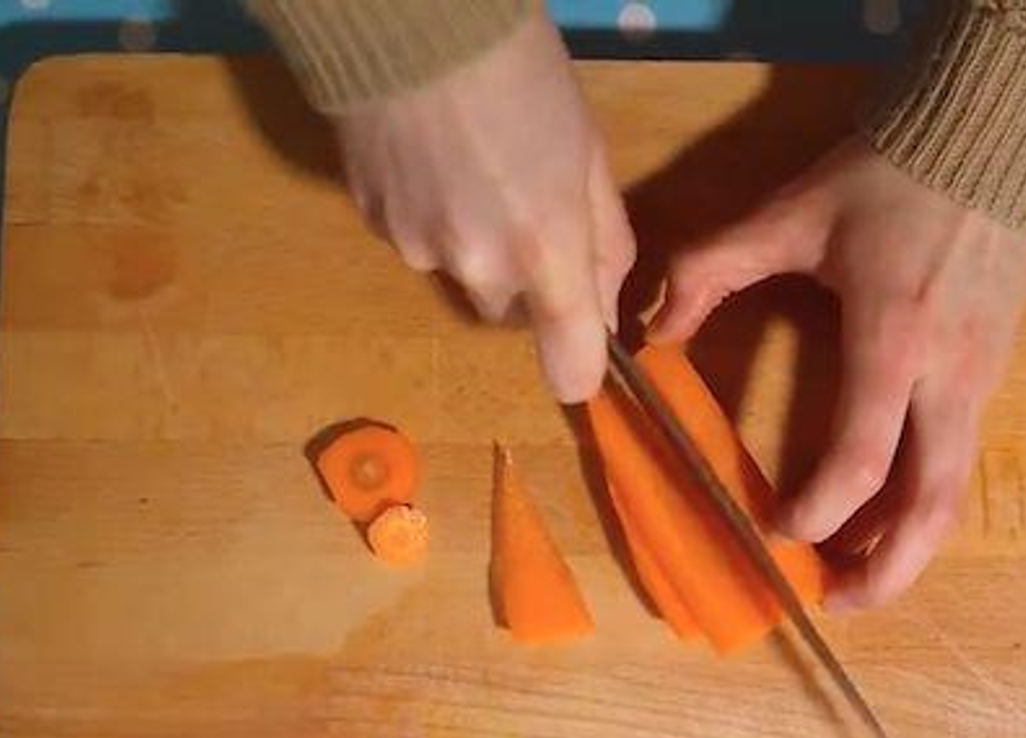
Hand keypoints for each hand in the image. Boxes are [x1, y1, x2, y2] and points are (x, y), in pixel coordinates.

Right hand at [333, 13, 633, 402]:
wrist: (404, 17)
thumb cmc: (520, 72)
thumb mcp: (589, 153)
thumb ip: (606, 242)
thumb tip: (606, 307)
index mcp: (546, 252)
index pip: (569, 369)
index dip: (582, 366)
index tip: (585, 342)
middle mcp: (480, 270)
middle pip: (513, 315)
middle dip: (528, 280)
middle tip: (529, 205)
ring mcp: (419, 251)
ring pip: (463, 276)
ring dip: (476, 244)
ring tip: (472, 167)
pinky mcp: (373, 224)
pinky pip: (418, 242)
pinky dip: (431, 215)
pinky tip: (430, 157)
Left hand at [651, 138, 1025, 608]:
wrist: (999, 131)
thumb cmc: (890, 175)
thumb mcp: (793, 210)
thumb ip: (712, 265)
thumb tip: (653, 328)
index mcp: (894, 339)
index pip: (862, 458)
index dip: (818, 511)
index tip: (777, 530)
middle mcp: (949, 377)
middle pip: (932, 507)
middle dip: (885, 571)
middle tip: (833, 601)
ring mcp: (982, 380)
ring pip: (955, 495)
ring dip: (907, 550)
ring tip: (855, 577)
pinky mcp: (995, 374)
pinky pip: (960, 462)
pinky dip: (922, 506)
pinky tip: (882, 515)